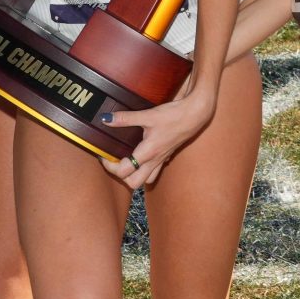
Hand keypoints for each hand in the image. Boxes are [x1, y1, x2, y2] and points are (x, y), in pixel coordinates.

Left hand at [98, 80, 218, 190]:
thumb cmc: (173, 116)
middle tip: (115, 161)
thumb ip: (125, 119)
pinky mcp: (167, 156)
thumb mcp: (147, 115)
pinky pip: (155, 171)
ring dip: (135, 175)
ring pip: (146, 180)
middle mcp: (154, 160)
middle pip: (134, 183)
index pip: (123, 171)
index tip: (104, 155)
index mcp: (148, 153)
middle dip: (122, 176)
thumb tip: (106, 119)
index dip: (109, 166)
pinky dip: (146, 170)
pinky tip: (142, 157)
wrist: (195, 115)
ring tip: (128, 161)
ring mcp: (162, 160)